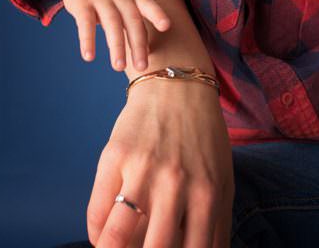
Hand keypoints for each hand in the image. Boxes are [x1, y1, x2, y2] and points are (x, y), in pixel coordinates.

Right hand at [56, 0, 169, 70]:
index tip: (166, 26)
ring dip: (116, 46)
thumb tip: (145, 51)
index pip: (148, 4)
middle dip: (138, 44)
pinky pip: (85, 24)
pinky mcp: (81, 4)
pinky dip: (88, 40)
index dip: (158, 14)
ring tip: (119, 68)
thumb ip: (133, 21)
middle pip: (132, 20)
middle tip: (142, 67)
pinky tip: (89, 57)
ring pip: (112, 23)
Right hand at [87, 78, 233, 247]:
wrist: (177, 85)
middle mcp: (176, 182)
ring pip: (116, 240)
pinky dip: (97, 237)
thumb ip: (216, 223)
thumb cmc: (202, 138)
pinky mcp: (114, 157)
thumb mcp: (221, 178)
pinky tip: (106, 236)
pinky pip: (97, 216)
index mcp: (209, 192)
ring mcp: (143, 169)